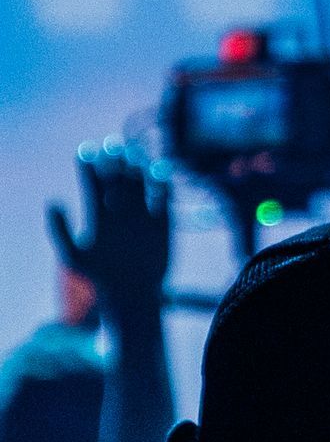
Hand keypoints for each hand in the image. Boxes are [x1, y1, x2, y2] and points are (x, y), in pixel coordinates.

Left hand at [48, 145, 170, 333]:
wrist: (132, 294)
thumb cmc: (99, 277)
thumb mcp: (74, 256)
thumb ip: (59, 230)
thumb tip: (53, 202)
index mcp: (98, 212)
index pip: (93, 181)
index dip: (89, 165)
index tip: (87, 153)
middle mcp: (120, 208)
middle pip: (118, 175)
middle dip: (116, 160)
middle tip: (114, 147)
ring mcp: (142, 214)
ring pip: (141, 181)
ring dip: (138, 166)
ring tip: (135, 157)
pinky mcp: (163, 222)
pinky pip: (164, 197)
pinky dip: (163, 184)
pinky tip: (159, 175)